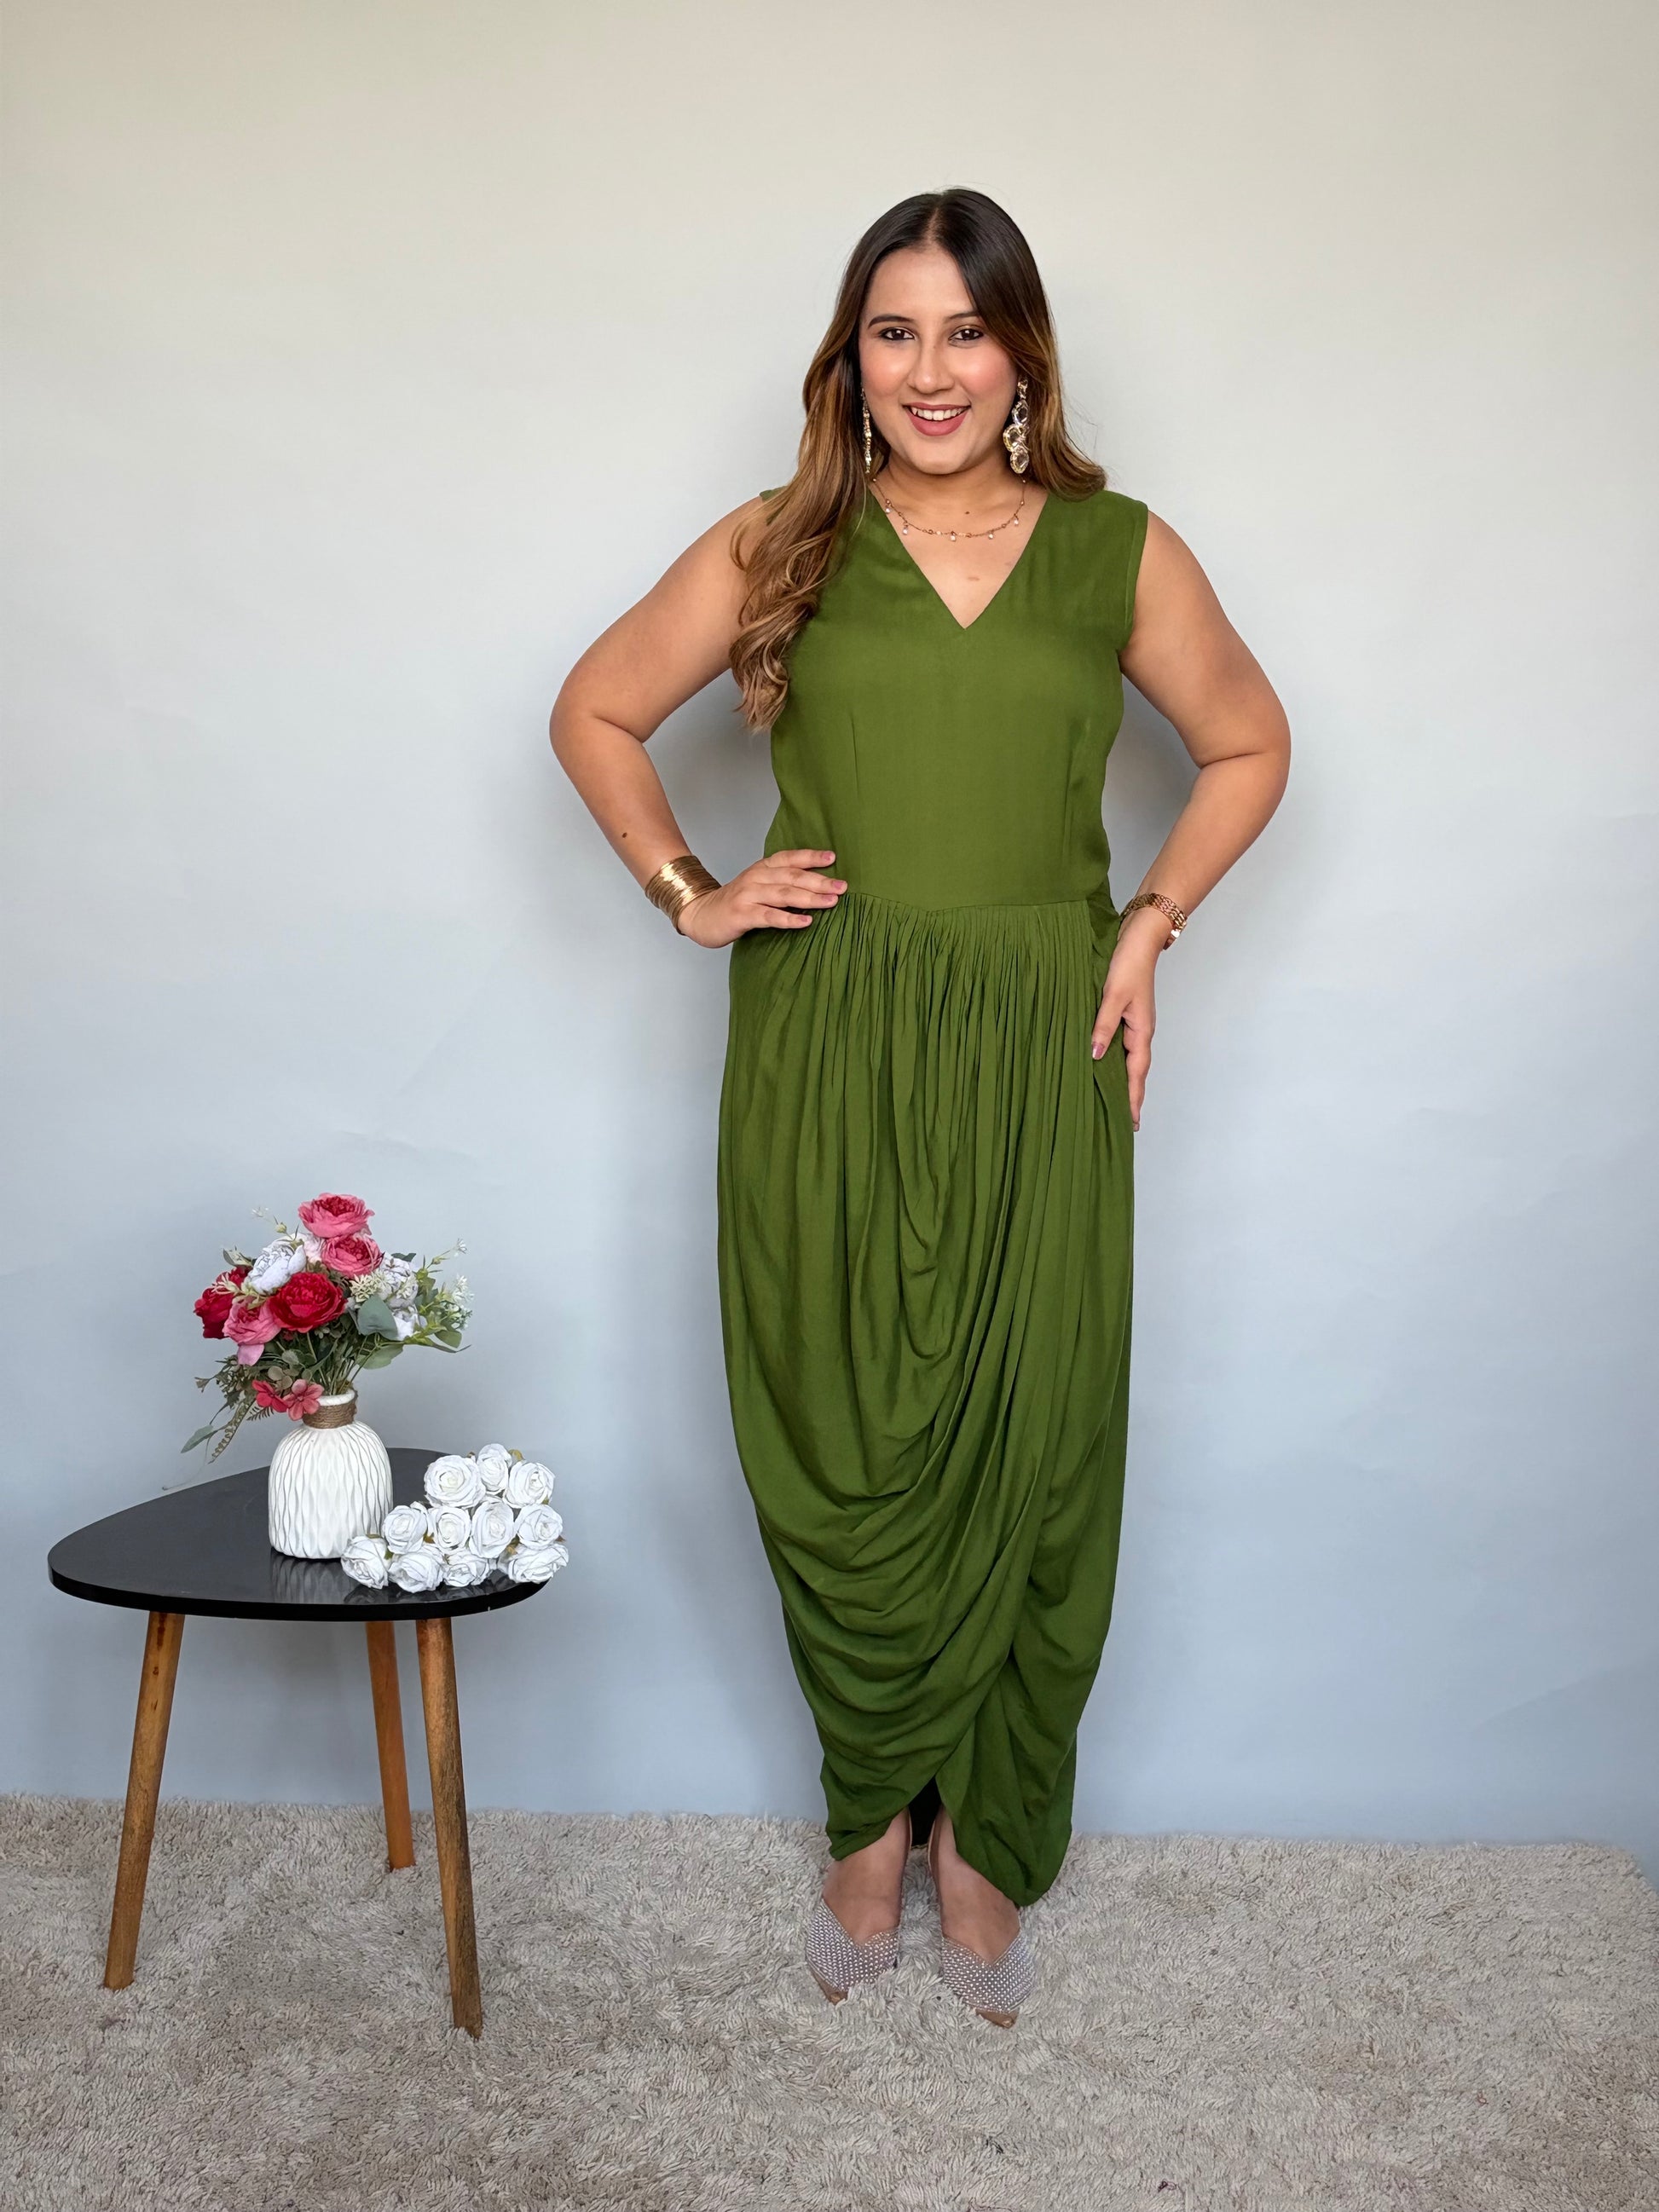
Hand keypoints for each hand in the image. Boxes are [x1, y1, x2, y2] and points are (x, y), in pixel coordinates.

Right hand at [675, 848, 847, 947]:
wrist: (701, 915)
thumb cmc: (736, 903)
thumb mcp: (758, 886)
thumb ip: (782, 884)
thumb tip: (818, 888)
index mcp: (762, 868)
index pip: (790, 858)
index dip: (811, 857)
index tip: (833, 858)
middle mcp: (756, 877)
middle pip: (792, 877)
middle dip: (820, 881)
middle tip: (842, 886)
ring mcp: (748, 895)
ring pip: (784, 894)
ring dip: (810, 898)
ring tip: (831, 902)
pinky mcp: (742, 915)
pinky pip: (769, 916)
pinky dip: (789, 919)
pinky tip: (806, 922)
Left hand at [1091, 907, 1165, 1130]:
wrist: (1139, 939)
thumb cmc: (1127, 965)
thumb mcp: (1112, 996)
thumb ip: (1103, 1026)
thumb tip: (1094, 1055)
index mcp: (1140, 1031)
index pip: (1137, 1074)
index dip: (1133, 1098)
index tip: (1132, 1123)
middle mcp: (1139, 1032)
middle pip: (1136, 1072)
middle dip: (1132, 1097)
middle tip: (1127, 1123)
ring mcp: (1134, 1024)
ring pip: (1130, 1060)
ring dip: (1125, 1082)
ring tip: (1117, 1103)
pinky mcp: (1126, 1015)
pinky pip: (1123, 1046)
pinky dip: (1117, 1062)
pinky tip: (1106, 1066)